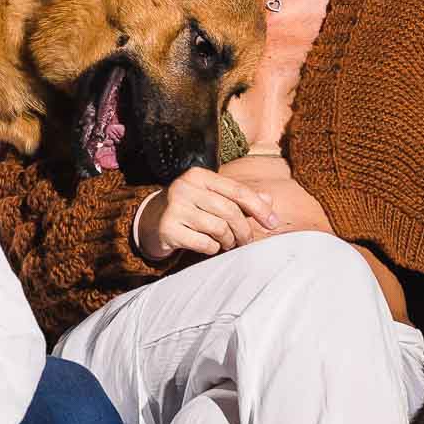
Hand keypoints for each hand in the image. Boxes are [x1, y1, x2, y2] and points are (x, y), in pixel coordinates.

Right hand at [134, 166, 282, 261]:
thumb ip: (240, 198)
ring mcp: (174, 207)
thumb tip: (269, 201)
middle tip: (246, 241)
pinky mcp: (168, 228)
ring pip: (218, 228)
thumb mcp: (213, 198)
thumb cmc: (190, 209)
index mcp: (199, 175)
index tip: (274, 223)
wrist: (150, 221)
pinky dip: (212, 249)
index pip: (238, 190)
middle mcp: (185, 187)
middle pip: (230, 211)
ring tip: (226, 243)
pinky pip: (204, 243)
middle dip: (244, 230)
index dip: (260, 208)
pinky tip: (209, 246)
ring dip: (228, 241)